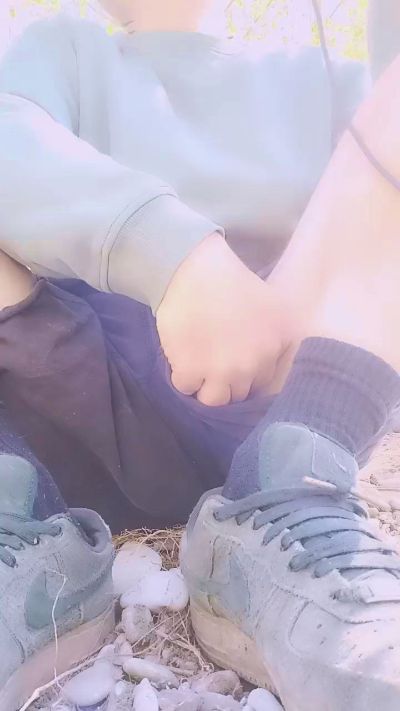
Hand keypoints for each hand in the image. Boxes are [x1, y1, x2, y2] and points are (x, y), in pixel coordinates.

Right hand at [156, 233, 290, 405]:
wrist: (197, 271)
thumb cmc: (234, 282)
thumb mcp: (276, 305)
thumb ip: (280, 339)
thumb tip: (272, 363)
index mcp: (275, 348)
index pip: (263, 382)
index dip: (247, 375)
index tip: (235, 364)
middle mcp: (252, 365)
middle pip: (239, 394)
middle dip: (228, 383)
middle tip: (216, 365)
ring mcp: (222, 371)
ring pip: (214, 399)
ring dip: (206, 387)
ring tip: (200, 369)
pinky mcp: (191, 371)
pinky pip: (186, 388)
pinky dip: (183, 377)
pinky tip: (183, 357)